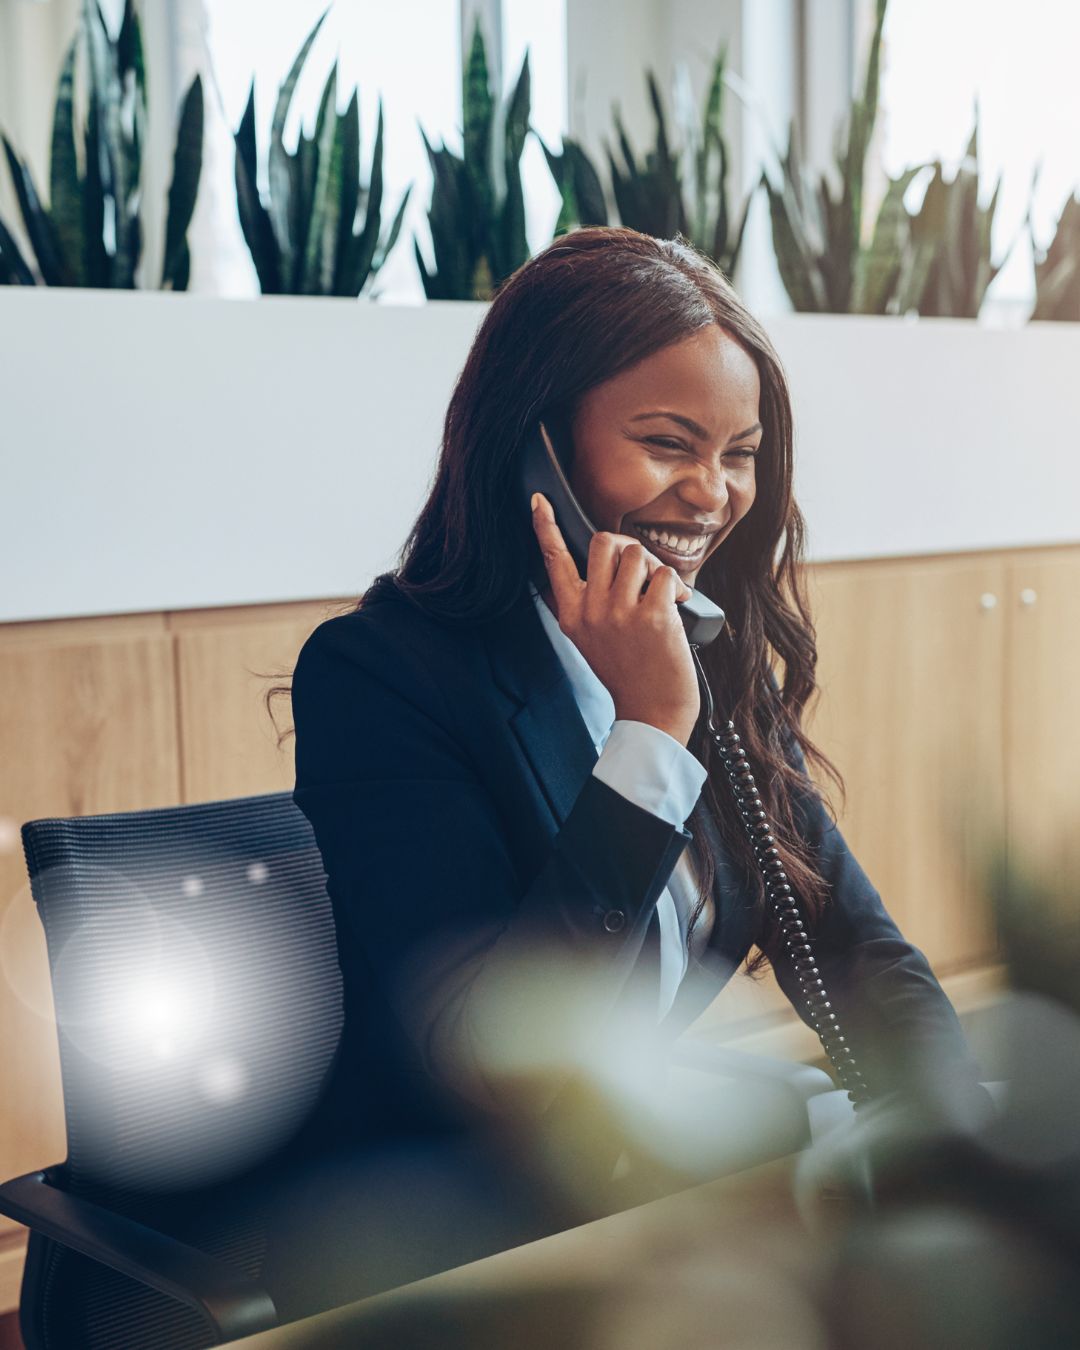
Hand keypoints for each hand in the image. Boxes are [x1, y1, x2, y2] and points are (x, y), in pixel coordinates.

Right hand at [531, 492, 700, 745]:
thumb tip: (601, 562)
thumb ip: (587, 603)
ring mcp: (618, 613)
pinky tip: (676, 607)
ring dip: (655, 569)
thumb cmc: (628, 672)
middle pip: (603, 543)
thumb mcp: (591, 639)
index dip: (546, 528)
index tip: (539, 501)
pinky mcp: (651, 616)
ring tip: (661, 596)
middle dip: (628, 550)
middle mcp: (589, 611)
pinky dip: (676, 587)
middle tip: (642, 574)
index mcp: (571, 614)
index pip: (553, 561)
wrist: (652, 711)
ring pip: (637, 553)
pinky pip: (665, 574)